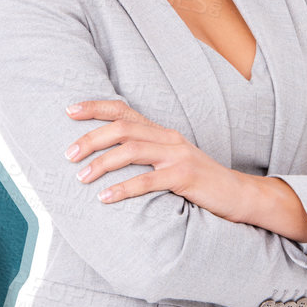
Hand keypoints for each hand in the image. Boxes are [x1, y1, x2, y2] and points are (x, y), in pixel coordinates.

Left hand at [66, 100, 248, 219]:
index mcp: (160, 131)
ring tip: (81, 177)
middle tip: (68, 155)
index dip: (94, 108)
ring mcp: (177, 156)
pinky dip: (123, 188)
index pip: (122, 110)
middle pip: (122, 129)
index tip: (68, 111)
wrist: (238, 194)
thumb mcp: (169, 160)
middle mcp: (167, 138)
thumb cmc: (196, 180)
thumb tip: (104, 155)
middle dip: (90, 139)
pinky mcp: (185, 177)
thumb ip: (144, 153)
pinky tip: (105, 198)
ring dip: (102, 164)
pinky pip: (148, 181)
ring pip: (131, 151)